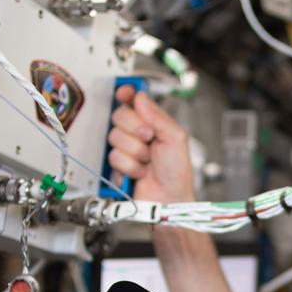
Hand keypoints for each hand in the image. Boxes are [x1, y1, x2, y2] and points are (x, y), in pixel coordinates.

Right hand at [107, 87, 195, 203]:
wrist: (169, 198)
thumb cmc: (177, 172)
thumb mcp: (175, 138)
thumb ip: (158, 116)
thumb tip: (140, 98)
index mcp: (152, 122)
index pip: (133, 101)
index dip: (126, 94)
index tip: (123, 93)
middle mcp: (137, 133)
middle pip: (119, 116)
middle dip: (135, 129)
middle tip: (149, 139)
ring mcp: (126, 148)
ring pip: (115, 138)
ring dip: (135, 152)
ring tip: (148, 161)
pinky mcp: (118, 165)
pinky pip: (113, 157)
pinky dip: (130, 166)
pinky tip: (140, 172)